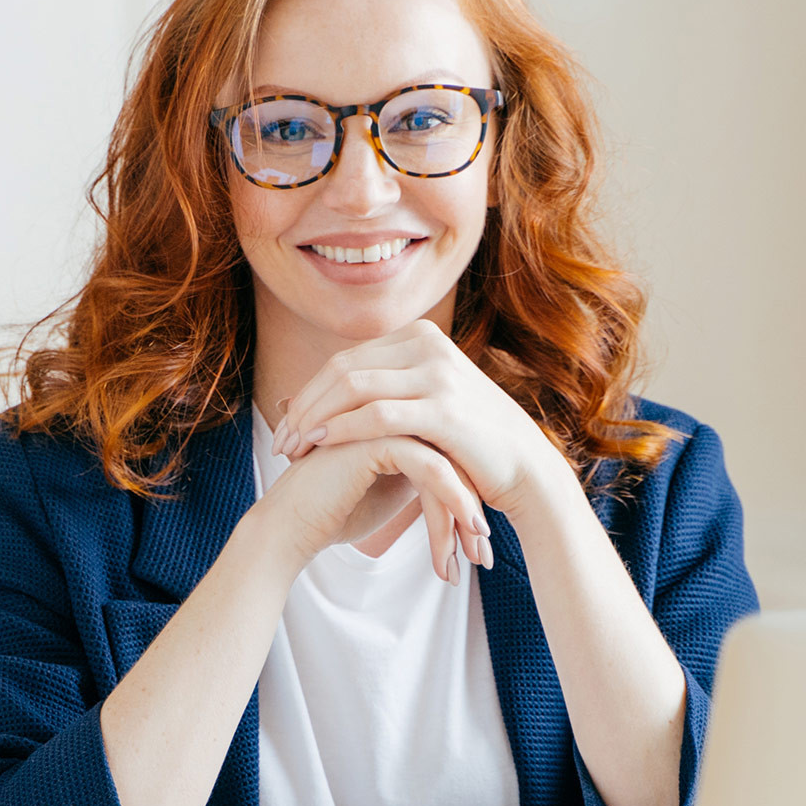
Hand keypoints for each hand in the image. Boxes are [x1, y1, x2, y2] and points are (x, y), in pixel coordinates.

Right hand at [252, 432, 488, 584]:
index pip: (448, 456)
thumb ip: (424, 478)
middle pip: (452, 457)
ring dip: (466, 513)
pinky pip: (431, 469)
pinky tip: (462, 536)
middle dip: (472, 509)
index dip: (468, 498)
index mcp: (394, 422)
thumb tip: (469, 490)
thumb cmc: (335, 515)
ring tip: (478, 556)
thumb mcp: (391, 493)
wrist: (289, 527)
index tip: (480, 545)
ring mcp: (383, 423)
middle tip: (484, 554)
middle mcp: (391, 416)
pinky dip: (452, 504)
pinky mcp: (377, 440)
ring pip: (447, 463)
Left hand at [271, 321, 572, 540]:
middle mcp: (428, 344)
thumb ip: (381, 391)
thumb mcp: (423, 403)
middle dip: (305, 406)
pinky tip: (321, 445)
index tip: (286, 425)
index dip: (310, 392)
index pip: (346, 359)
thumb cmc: (467, 443)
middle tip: (280, 441)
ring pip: (354, 387)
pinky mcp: (444, 409)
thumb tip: (316, 394)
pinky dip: (342, 428)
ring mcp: (438, 373)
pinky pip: (378, 414)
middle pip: (343, 369)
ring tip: (293, 448)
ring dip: (315, 418)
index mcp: (420, 337)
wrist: (524, 468)